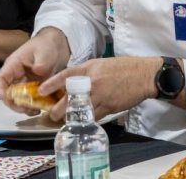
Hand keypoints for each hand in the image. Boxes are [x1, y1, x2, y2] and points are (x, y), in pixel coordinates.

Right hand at [0, 28, 71, 112]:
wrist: (58, 43)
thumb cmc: (47, 44)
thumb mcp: (45, 52)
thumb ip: (41, 62)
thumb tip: (38, 71)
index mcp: (14, 65)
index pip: (1, 80)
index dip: (2, 93)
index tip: (11, 102)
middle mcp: (17, 74)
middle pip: (8, 93)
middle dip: (15, 104)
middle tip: (27, 110)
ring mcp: (25, 81)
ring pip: (19, 97)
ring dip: (25, 106)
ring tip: (36, 110)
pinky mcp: (33, 85)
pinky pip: (30, 98)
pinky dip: (34, 104)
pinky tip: (42, 107)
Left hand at [41, 56, 157, 121]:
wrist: (144, 75)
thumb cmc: (123, 68)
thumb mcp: (101, 64)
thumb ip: (86, 72)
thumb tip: (72, 82)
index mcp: (90, 68)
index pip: (66, 75)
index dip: (52, 83)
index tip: (41, 90)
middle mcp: (93, 82)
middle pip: (70, 99)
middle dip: (58, 109)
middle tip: (52, 114)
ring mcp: (101, 96)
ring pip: (80, 111)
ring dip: (71, 118)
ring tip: (64, 121)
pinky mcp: (109, 107)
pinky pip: (93, 116)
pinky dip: (86, 119)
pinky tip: (82, 121)